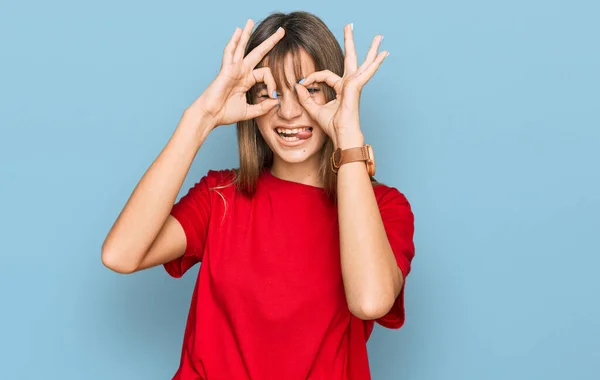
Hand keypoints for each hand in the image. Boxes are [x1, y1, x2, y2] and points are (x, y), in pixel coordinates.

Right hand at [189, 19, 284, 127]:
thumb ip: (263, 107)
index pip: (266, 73)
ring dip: (247, 34)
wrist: (211, 115)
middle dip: (270, 42)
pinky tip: (238, 31)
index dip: (273, 83)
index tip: (273, 96)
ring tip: (251, 21)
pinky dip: (234, 41)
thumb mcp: (249, 111)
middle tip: (281, 31)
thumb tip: (276, 102)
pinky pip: (230, 52)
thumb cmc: (225, 113)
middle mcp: (241, 71)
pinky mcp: (226, 70)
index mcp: (247, 80)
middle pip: (258, 52)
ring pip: (242, 47)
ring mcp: (233, 69)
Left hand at [295, 24, 387, 146]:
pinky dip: (374, 64)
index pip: (325, 75)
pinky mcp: (356, 87)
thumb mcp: (314, 109)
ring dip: (371, 49)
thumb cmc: (332, 126)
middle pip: (350, 59)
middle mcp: (350, 84)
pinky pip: (364, 73)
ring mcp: (355, 85)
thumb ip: (306, 97)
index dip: (312, 77)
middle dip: (350, 42)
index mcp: (341, 88)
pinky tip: (384, 55)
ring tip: (380, 36)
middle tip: (350, 25)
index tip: (302, 82)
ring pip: (363, 62)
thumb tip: (298, 85)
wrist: (342, 136)